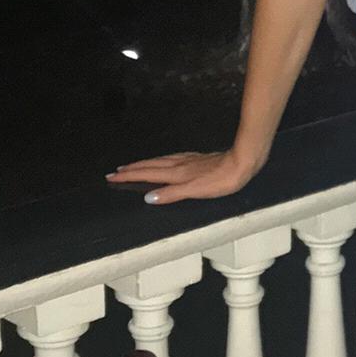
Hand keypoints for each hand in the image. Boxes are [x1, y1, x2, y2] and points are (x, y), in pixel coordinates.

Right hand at [106, 148, 259, 205]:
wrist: (242, 163)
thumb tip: (148, 198)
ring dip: (144, 164)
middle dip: (132, 169)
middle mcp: (179, 165)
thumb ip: (172, 194)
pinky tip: (165, 161)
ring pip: (160, 161)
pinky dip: (161, 160)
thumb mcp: (195, 191)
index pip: (147, 175)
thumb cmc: (222, 180)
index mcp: (176, 174)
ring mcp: (188, 160)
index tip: (113, 177)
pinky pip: (172, 158)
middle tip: (116, 171)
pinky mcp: (197, 159)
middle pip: (150, 166)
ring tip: (133, 166)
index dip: (130, 176)